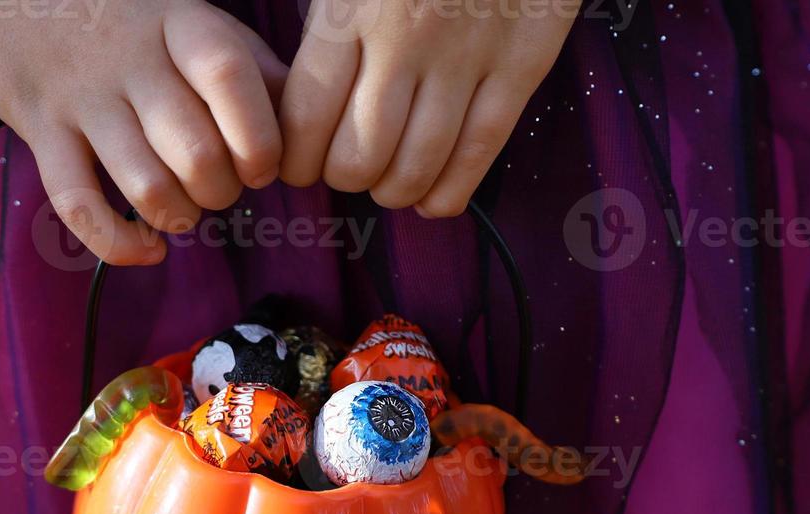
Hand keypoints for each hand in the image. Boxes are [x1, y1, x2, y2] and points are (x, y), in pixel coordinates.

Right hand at [0, 0, 286, 263]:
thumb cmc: (128, 21)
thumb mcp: (193, 22)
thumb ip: (251, 69)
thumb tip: (310, 128)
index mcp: (180, 24)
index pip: (229, 77)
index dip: (259, 136)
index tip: (264, 165)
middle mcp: (129, 59)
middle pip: (196, 151)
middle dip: (222, 191)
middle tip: (221, 186)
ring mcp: (81, 97)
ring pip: (146, 186)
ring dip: (180, 218)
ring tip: (186, 210)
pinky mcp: (40, 132)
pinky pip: (78, 206)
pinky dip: (119, 245)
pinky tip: (147, 249)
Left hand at [278, 0, 576, 215]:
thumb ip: (321, 20)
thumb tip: (288, 89)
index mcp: (350, 11)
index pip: (306, 116)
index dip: (296, 159)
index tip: (296, 165)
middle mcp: (404, 43)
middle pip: (358, 154)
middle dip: (342, 178)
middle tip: (344, 171)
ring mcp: (466, 59)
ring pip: (416, 164)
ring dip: (393, 190)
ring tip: (387, 183)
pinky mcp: (520, 67)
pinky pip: (481, 150)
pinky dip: (450, 190)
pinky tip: (433, 199)